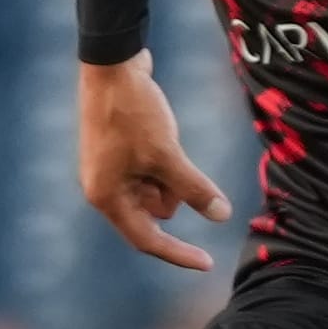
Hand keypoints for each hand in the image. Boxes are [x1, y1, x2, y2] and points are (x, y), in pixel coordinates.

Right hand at [75, 57, 225, 270]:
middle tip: (169, 156)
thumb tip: (222, 216)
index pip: (148, 239)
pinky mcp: (121, 151)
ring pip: (158, 189)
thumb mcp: (168, 155)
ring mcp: (112, 169)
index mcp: (107, 197)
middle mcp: (105, 188)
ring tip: (162, 137)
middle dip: (173, 190)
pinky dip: (165, 158)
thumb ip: (194, 188)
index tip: (208, 263)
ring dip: (170, 172)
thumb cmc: (133, 112)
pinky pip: (153, 169)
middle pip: (156, 210)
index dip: (178, 253)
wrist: (113, 65)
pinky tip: (160, 129)